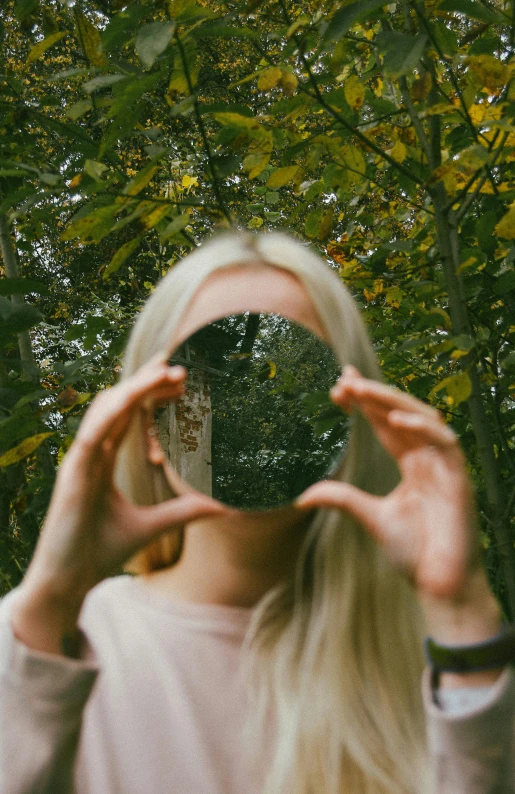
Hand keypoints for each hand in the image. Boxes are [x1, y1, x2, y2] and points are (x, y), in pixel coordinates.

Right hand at [20, 356, 226, 606]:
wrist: (70, 582)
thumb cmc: (101, 551)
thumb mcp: (152, 526)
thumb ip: (184, 511)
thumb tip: (223, 506)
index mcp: (105, 459)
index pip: (129, 415)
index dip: (151, 392)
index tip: (181, 379)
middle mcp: (92, 452)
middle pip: (120, 404)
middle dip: (148, 380)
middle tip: (181, 364)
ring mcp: (80, 459)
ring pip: (107, 409)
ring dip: (136, 387)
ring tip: (167, 370)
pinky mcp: (72, 472)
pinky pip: (92, 433)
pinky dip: (112, 411)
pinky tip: (134, 397)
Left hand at [295, 365, 480, 599]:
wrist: (440, 585)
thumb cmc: (413, 553)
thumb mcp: (370, 518)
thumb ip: (342, 499)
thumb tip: (303, 496)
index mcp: (412, 465)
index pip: (386, 423)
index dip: (365, 403)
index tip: (337, 387)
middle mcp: (429, 459)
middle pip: (401, 413)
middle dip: (373, 394)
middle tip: (343, 378)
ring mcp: (445, 466)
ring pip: (422, 418)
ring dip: (392, 401)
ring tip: (361, 390)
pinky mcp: (459, 479)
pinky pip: (445, 442)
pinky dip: (422, 427)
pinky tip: (395, 419)